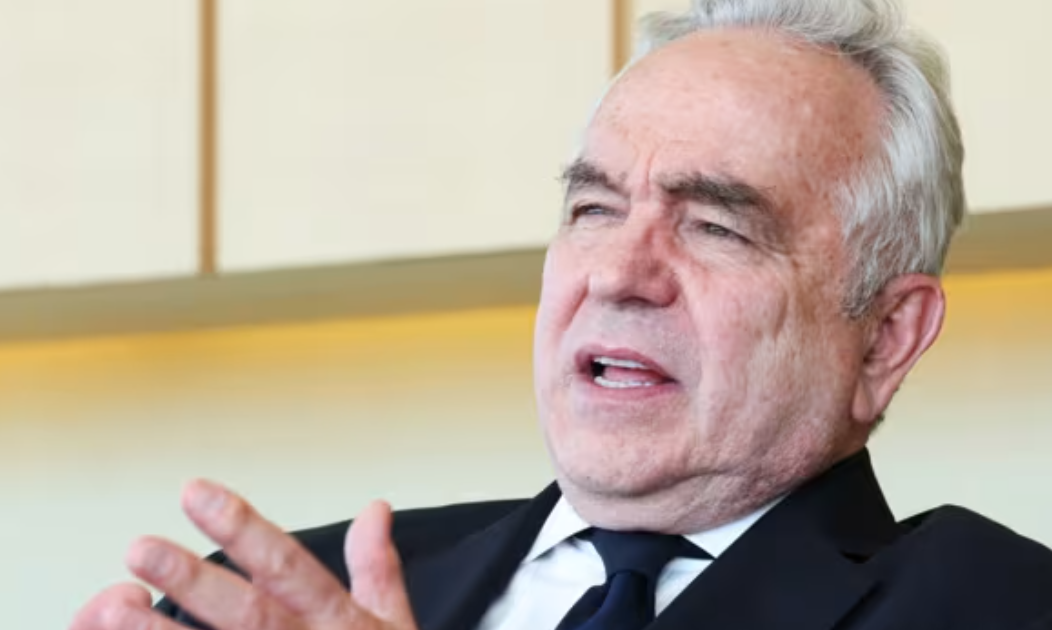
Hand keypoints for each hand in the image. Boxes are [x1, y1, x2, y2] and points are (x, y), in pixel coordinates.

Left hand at [69, 480, 417, 629]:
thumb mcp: (393, 626)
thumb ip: (377, 567)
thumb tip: (374, 509)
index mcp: (338, 623)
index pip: (287, 566)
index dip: (241, 529)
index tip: (195, 493)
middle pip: (246, 614)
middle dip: (192, 581)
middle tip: (140, 549)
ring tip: (111, 610)